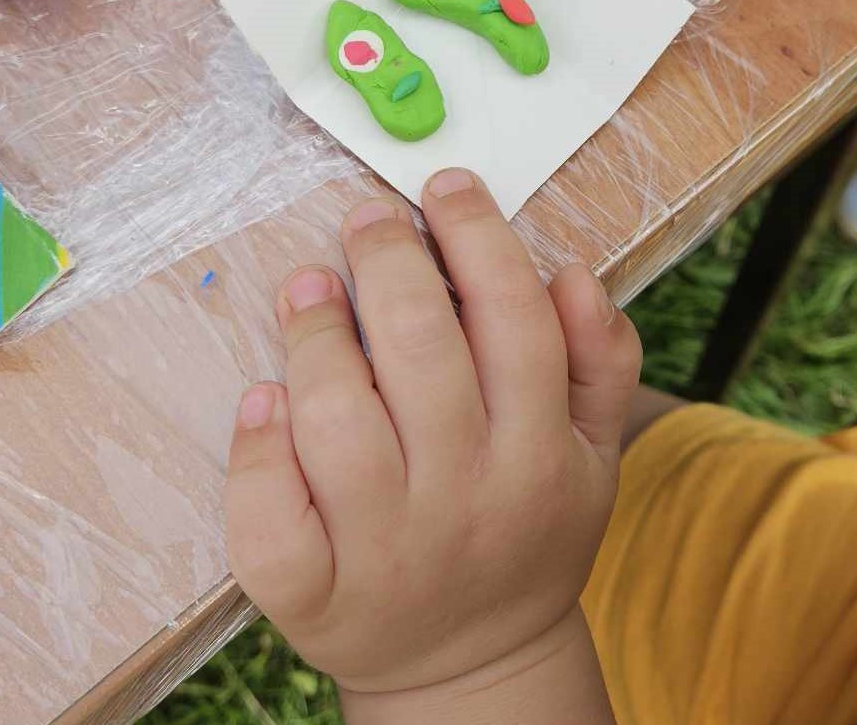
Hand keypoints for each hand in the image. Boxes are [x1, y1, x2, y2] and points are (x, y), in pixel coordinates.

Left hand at [225, 169, 639, 721]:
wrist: (476, 668)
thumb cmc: (529, 527)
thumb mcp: (594, 451)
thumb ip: (601, 358)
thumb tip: (573, 273)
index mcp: (542, 455)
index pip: (515, 319)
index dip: (477, 238)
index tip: (444, 188)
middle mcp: (466, 499)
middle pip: (419, 351)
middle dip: (388, 261)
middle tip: (368, 221)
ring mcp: (384, 553)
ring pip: (336, 421)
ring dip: (315, 336)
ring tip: (309, 286)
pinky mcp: (311, 598)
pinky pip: (270, 518)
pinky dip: (256, 450)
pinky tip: (262, 398)